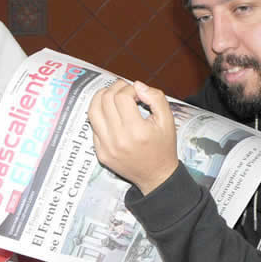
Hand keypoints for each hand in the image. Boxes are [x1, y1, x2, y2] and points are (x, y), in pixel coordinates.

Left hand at [88, 80, 178, 194]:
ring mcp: (106, 147)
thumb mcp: (168, 120)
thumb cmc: (163, 147)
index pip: (122, 97)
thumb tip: (137, 85)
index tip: (138, 93)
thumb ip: (156, 98)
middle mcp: (118, 139)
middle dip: (115, 89)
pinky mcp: (100, 153)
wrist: (156, 176)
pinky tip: (110, 114)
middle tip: (125, 90)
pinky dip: (99, 115)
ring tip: (112, 95)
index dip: (129, 88)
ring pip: (92, 111)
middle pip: (105, 100)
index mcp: (137, 131)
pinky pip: (93, 127)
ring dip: (101, 98)